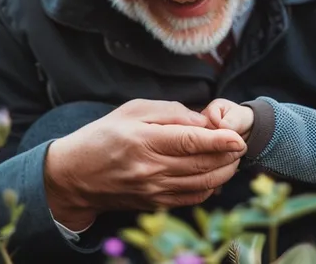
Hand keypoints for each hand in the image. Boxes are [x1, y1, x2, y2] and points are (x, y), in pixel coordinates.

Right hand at [44, 100, 246, 228]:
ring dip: (224, 172)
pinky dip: (209, 188)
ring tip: (233, 159)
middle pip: (201, 164)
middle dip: (228, 156)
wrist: (74, 176)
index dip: (219, 140)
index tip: (238, 137)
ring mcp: (153, 190)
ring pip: (201, 184)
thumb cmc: (102, 137)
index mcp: (143, 141)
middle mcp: (150, 169)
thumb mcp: (131, 111)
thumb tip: (202, 121)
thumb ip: (170, 112)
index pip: (189, 141)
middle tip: (241, 145)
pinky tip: (215, 176)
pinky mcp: (154, 204)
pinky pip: (191, 198)